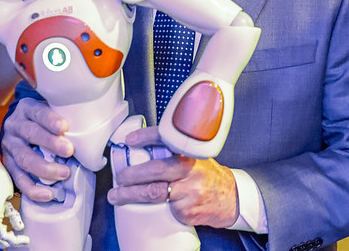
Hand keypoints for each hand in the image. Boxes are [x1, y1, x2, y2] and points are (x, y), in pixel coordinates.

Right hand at [0, 98, 73, 201]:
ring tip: (64, 173)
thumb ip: (63, 116)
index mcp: (26, 109)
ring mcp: (9, 146)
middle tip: (69, 151)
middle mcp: (15, 126)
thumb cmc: (41, 120)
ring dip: (44, 168)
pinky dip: (33, 189)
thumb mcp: (49, 110)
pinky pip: (18, 179)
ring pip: (24, 158)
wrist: (18, 125)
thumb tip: (89, 130)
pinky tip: (48, 194)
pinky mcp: (8, 165)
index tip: (64, 127)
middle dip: (50, 143)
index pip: (37, 112)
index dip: (49, 120)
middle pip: (30, 134)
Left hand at [108, 125, 238, 227]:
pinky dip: (152, 208)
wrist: (231, 199)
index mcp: (190, 152)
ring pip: (153, 192)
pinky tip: (147, 208)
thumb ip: (173, 153)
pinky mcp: (187, 211)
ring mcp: (189, 191)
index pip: (166, 138)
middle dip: (131, 174)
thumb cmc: (207, 176)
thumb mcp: (195, 157)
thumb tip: (140, 149)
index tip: (129, 141)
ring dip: (130, 194)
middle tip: (119, 177)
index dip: (145, 137)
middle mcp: (190, 169)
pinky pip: (163, 209)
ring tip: (116, 195)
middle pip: (155, 169)